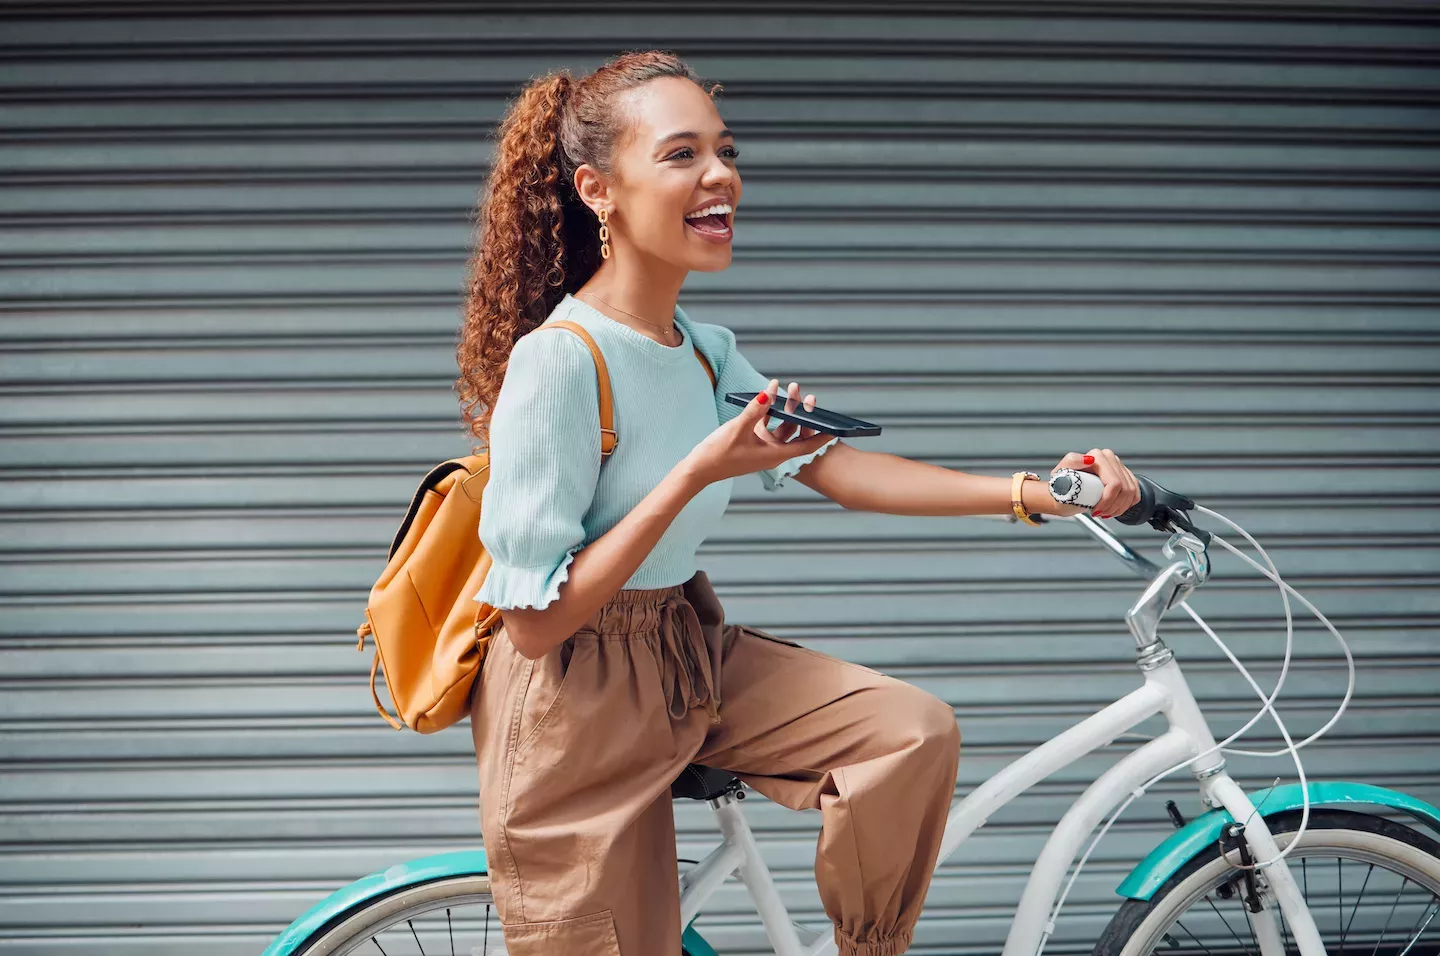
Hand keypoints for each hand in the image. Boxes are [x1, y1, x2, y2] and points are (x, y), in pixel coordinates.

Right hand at [684, 378, 833, 485]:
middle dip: (801, 413)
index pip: (806, 446)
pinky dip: (769, 413)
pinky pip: (767, 426)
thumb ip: (755, 410)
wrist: (698, 469)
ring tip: (785, 389)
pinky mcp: (751, 443)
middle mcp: (772, 453)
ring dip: (784, 410)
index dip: (822, 436)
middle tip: (806, 395)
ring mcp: (762, 448)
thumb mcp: (737, 429)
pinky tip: (766, 398)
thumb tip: (769, 393)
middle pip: (795, 432)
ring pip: (781, 427)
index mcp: (774, 455)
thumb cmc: (718, 454)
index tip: (836, 426)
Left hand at [1051, 448, 1140, 518]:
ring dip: (1119, 508)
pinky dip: (1126, 505)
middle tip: (1100, 513)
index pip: (1114, 483)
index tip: (1096, 510)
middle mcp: (1109, 458)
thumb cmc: (1062, 483)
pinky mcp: (1124, 475)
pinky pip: (1135, 492)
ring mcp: (1118, 466)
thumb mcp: (1061, 472)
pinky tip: (1114, 508)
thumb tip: (1088, 459)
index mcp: (1097, 456)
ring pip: (1131, 492)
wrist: (1065, 489)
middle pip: (1124, 489)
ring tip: (1105, 512)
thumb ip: (1072, 461)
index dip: (1107, 501)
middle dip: (1113, 506)